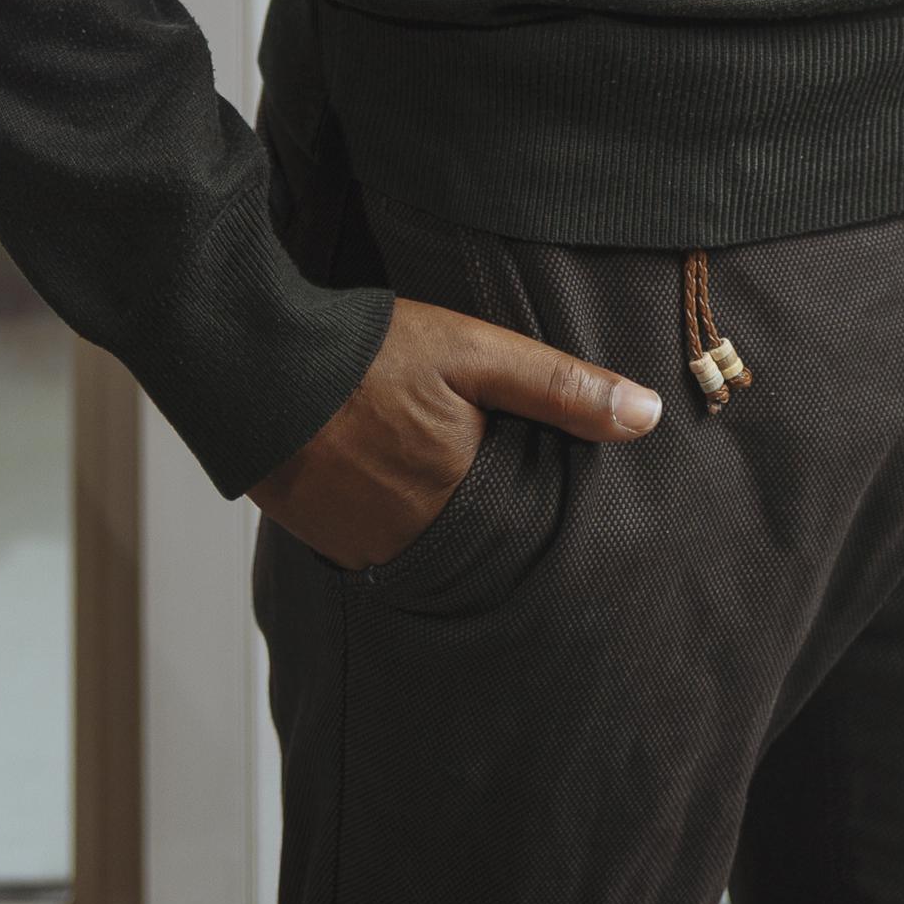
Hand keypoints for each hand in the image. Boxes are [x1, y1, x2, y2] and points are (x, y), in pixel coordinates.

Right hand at [251, 297, 660, 569]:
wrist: (256, 365)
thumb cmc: (369, 353)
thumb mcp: (477, 353)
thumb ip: (560, 388)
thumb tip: (646, 416)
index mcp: (465, 498)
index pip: (532, 522)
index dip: (540, 496)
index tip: (536, 466)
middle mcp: (419, 541)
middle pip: (484, 542)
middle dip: (495, 512)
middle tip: (484, 461)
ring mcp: (370, 550)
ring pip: (435, 548)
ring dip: (445, 520)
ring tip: (435, 468)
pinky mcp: (331, 546)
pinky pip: (385, 548)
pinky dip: (398, 522)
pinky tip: (392, 478)